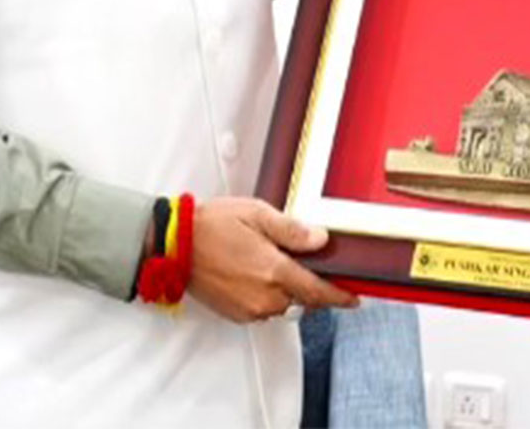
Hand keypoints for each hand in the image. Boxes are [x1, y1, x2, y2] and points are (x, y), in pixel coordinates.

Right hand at [187, 197, 358, 322]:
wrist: (175, 246)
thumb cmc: (213, 225)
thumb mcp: (258, 215)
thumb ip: (293, 230)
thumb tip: (321, 239)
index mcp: (274, 271)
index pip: (318, 292)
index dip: (340, 296)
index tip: (354, 297)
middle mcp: (264, 296)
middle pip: (303, 300)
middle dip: (310, 286)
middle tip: (305, 264)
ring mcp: (249, 309)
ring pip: (284, 306)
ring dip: (288, 290)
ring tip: (275, 263)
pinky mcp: (235, 314)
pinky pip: (264, 310)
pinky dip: (269, 296)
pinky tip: (258, 274)